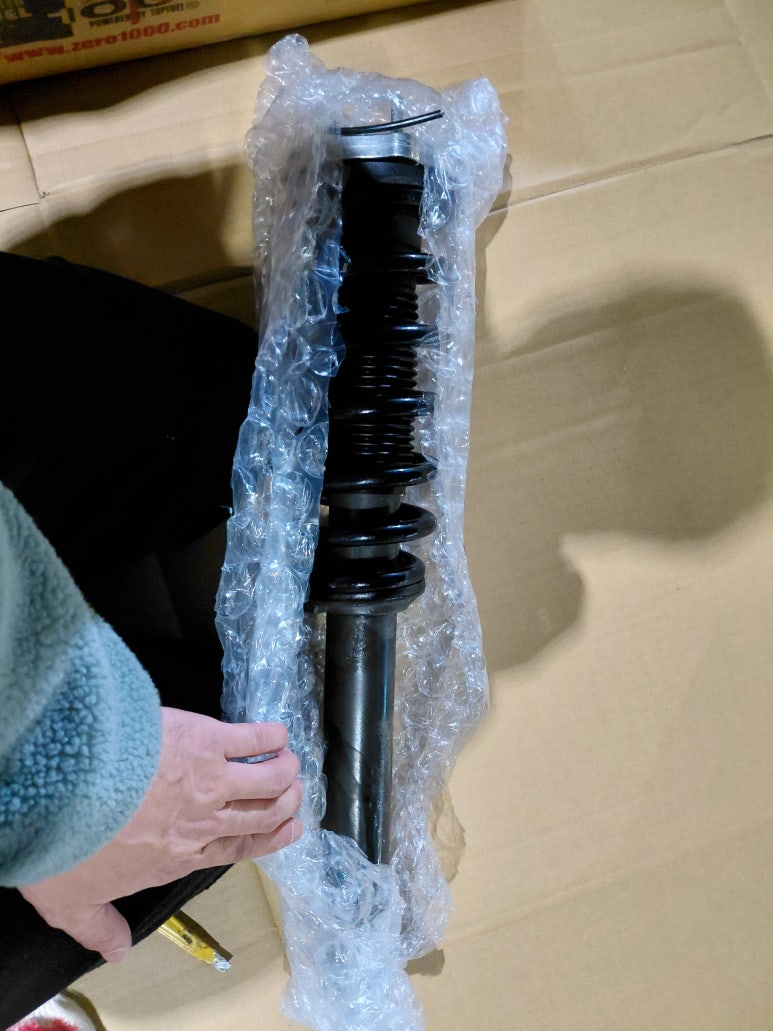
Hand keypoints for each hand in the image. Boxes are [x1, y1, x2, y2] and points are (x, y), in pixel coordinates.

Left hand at [20, 707, 301, 962]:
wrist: (70, 791)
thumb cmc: (70, 846)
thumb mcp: (73, 901)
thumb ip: (99, 926)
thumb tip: (117, 952)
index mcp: (179, 856)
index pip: (238, 849)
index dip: (270, 839)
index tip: (291, 829)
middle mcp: (204, 821)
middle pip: (261, 814)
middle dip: (284, 803)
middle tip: (293, 791)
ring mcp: (210, 779)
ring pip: (267, 778)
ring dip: (284, 770)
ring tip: (289, 761)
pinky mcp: (206, 740)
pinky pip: (253, 739)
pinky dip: (270, 736)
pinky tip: (276, 733)